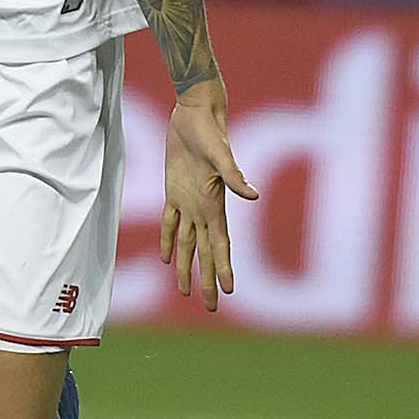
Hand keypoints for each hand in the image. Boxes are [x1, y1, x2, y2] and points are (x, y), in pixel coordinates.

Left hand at [163, 87, 255, 312]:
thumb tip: (254, 197)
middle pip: (205, 252)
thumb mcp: (220, 152)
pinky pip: (170, 222)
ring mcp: (188, 200)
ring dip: (185, 267)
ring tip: (184, 292)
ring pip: (186, 242)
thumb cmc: (209, 129)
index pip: (220, 244)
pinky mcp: (173, 189)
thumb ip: (235, 175)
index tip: (228, 291)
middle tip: (211, 307)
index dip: (223, 267)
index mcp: (215, 203)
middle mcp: (203, 207)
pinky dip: (168, 240)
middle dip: (207, 279)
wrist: (196, 111)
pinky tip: (165, 258)